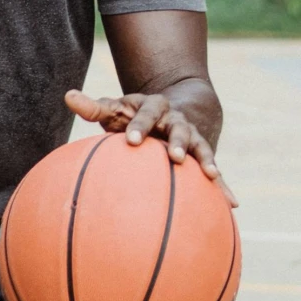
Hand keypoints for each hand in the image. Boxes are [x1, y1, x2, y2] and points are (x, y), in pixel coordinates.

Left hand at [65, 88, 236, 202]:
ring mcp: (192, 138)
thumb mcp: (115, 109)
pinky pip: (214, 173)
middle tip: (173, 156)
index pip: (146, 113)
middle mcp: (176, 121)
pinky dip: (224, 187)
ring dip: (207, 160)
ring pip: (202, 147)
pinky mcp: (201, 157)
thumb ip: (93, 107)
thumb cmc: (133, 115)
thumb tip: (68, 96)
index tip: (130, 140)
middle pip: (179, 129)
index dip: (139, 125)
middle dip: (177, 141)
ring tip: (212, 175)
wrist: (171, 111)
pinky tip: (232, 204)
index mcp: (154, 107)